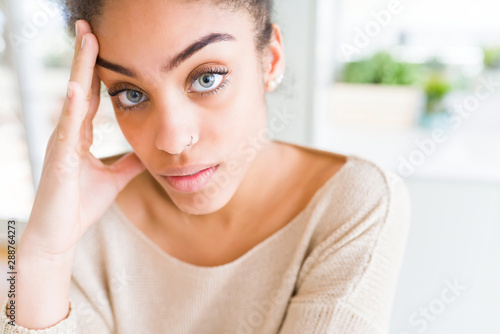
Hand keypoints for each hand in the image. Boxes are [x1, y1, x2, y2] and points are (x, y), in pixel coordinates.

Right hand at [21, 20, 144, 257]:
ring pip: (72, 98)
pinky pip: (67, 127)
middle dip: (85, 56)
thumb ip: (129, 162)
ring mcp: (62, 142)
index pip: (90, 94)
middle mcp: (69, 132)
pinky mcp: (60, 157)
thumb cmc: (81, 204)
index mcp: (80, 134)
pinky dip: (72, 106)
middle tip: (89, 26)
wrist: (60, 233)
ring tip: (86, 40)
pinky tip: (77, 86)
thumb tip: (148, 153)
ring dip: (79, 68)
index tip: (103, 43)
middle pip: (80, 86)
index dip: (96, 69)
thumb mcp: (114, 178)